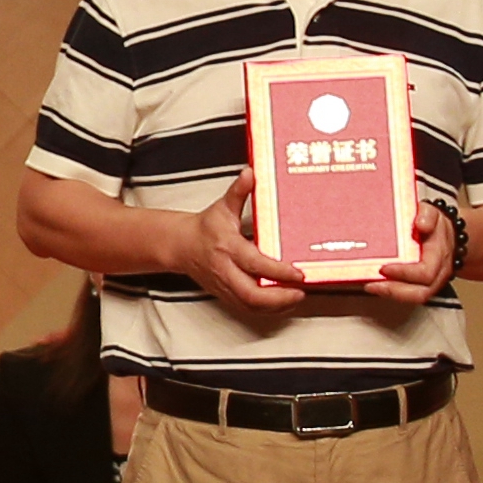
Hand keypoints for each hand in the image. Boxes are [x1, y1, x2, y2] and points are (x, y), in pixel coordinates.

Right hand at [174, 172, 306, 315]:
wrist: (181, 246)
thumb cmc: (205, 228)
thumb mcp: (222, 206)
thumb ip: (238, 191)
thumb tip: (250, 173)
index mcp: (227, 247)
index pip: (255, 264)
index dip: (278, 271)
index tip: (297, 272)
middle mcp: (225, 270)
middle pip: (252, 295)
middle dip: (279, 297)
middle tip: (300, 291)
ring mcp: (225, 286)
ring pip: (250, 306)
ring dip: (275, 306)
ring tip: (295, 297)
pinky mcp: (225, 295)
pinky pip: (247, 308)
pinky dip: (266, 309)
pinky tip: (282, 302)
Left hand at [360, 199, 458, 306]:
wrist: (447, 234)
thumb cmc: (435, 224)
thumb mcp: (432, 213)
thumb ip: (427, 214)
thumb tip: (421, 223)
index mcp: (439, 255)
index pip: (425, 272)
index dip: (404, 273)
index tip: (384, 268)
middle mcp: (438, 273)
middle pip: (420, 293)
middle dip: (394, 291)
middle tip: (371, 284)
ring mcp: (432, 282)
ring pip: (415, 297)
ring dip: (391, 294)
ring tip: (370, 286)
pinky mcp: (423, 286)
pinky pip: (410, 295)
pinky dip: (393, 292)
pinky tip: (377, 285)